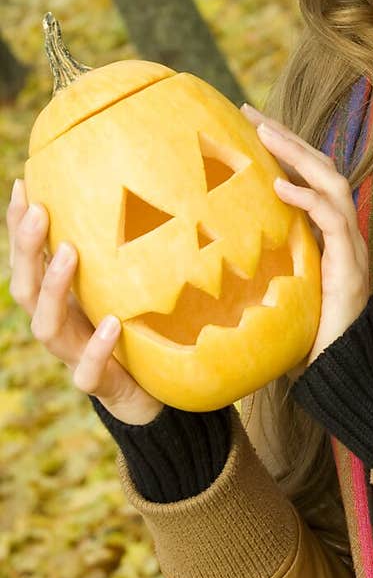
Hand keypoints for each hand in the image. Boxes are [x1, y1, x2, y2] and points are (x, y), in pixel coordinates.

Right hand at [6, 178, 163, 425]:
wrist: (149, 393)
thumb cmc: (136, 331)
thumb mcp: (125, 287)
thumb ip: (121, 254)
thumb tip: (144, 191)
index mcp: (57, 300)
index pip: (28, 260)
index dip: (19, 227)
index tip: (24, 184)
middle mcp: (57, 324)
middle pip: (25, 288)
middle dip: (28, 249)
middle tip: (41, 210)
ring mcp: (73, 355)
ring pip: (47, 326)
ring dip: (55, 287)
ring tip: (70, 252)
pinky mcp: (97, 383)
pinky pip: (88, 371)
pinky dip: (97, 347)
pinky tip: (111, 323)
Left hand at [241, 104, 370, 364]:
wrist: (340, 377)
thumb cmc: (301, 344)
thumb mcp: (271, 295)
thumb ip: (252, 269)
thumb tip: (201, 258)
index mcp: (325, 238)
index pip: (310, 180)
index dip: (285, 150)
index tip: (250, 126)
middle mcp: (342, 236)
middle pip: (323, 169)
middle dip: (289, 138)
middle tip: (253, 113)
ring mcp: (350, 249)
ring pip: (333, 183)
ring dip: (299, 155)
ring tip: (266, 134)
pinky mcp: (350, 266)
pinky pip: (335, 220)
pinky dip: (309, 198)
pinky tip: (280, 187)